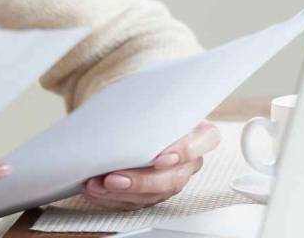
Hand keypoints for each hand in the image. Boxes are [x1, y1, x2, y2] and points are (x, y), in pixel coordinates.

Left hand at [80, 121, 219, 210]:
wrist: (133, 122)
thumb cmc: (145, 108)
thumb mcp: (149, 101)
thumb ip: (149, 107)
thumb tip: (127, 113)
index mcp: (199, 132)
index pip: (206, 140)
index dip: (185, 151)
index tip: (159, 158)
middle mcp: (189, 161)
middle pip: (173, 178)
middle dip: (140, 181)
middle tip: (113, 178)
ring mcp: (173, 179)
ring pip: (154, 194)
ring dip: (122, 193)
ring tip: (96, 185)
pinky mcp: (154, 193)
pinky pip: (137, 202)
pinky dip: (113, 198)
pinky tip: (96, 191)